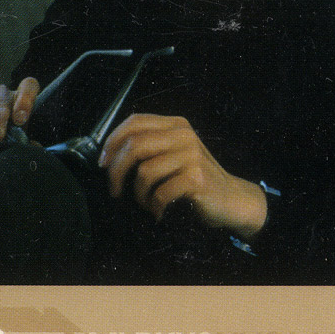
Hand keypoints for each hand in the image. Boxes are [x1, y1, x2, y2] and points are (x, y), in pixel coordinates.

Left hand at [98, 114, 266, 237]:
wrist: (231, 199)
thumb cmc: (195, 179)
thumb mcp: (175, 153)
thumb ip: (151, 146)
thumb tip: (109, 154)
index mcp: (176, 125)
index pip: (135, 122)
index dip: (112, 141)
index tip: (103, 163)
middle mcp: (184, 136)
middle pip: (135, 146)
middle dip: (116, 171)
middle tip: (114, 190)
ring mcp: (192, 156)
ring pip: (144, 173)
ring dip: (139, 195)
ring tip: (147, 203)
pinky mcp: (196, 178)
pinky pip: (160, 193)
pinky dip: (155, 207)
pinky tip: (160, 211)